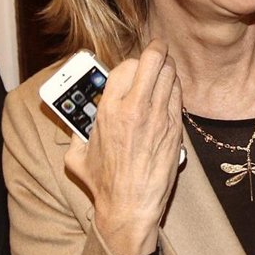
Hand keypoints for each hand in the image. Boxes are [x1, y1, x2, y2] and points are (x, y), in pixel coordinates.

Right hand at [64, 40, 182, 254]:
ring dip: (168, 69)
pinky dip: (175, 89)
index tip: (133, 66)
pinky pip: (178, 97)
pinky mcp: (174, 129)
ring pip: (170, 75)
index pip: (126, 65)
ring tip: (165, 68)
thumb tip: (77, 124)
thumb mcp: (77, 155)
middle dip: (156, 51)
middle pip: (152, 61)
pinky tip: (171, 90)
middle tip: (158, 47)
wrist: (130, 207)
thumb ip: (76, 133)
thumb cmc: (103, 184)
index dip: (131, 63)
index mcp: (109, 109)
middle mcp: (135, 108)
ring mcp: (159, 117)